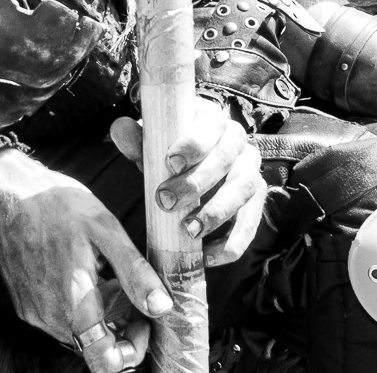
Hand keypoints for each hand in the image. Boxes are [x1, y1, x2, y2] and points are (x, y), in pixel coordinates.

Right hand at [0, 148, 170, 372]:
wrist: (4, 192)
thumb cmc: (54, 204)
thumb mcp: (104, 229)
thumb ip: (134, 272)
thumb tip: (161, 306)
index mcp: (75, 303)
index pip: (106, 361)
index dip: (132, 350)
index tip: (143, 322)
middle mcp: (51, 317)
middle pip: (95, 348)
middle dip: (120, 328)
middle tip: (131, 294)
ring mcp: (35, 312)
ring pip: (78, 334)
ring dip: (99, 318)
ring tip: (106, 278)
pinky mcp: (25, 305)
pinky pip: (59, 321)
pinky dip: (77, 309)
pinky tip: (83, 276)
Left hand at [110, 99, 265, 265]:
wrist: (189, 170)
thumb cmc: (167, 153)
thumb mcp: (151, 143)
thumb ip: (135, 137)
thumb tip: (120, 129)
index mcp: (214, 121)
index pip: (211, 124)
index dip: (194, 143)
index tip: (171, 162)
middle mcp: (238, 144)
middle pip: (227, 159)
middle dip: (197, 182)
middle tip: (166, 201)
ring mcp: (250, 173)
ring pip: (243, 189)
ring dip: (217, 212)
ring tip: (189, 231)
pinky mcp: (255, 203)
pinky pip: (250, 224)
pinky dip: (231, 242)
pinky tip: (207, 255)